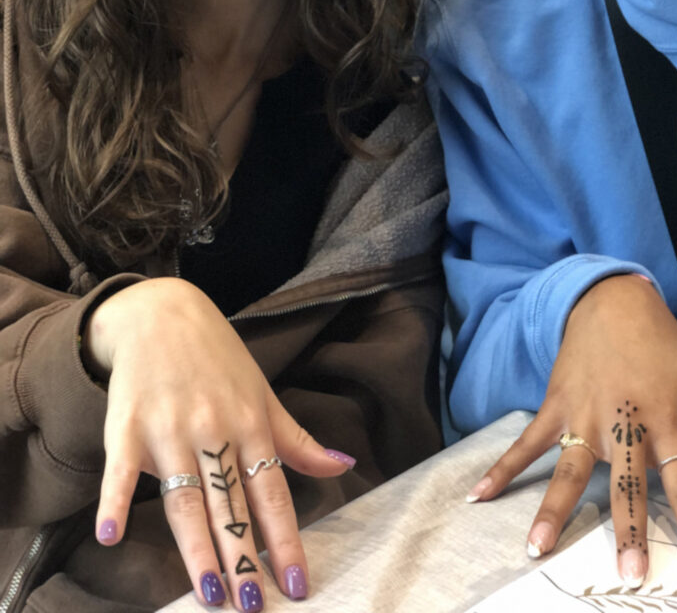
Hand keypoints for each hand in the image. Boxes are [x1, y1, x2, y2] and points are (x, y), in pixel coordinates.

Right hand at [83, 277, 353, 609]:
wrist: (162, 313)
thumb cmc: (219, 359)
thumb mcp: (264, 395)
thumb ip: (297, 440)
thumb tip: (343, 465)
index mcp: (251, 425)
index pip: (273, 493)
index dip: (286, 541)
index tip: (297, 585)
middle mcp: (214, 430)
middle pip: (230, 505)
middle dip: (243, 556)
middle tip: (252, 605)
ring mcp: (169, 429)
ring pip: (185, 499)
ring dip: (197, 548)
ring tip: (210, 593)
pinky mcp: (128, 426)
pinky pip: (121, 470)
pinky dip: (115, 500)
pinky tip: (112, 536)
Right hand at [465, 275, 676, 585]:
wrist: (612, 301)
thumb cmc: (663, 346)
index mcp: (663, 416)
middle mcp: (621, 420)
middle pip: (626, 483)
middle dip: (628, 530)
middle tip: (629, 574)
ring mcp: (583, 415)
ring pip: (569, 470)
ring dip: (553, 510)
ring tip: (538, 548)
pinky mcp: (555, 407)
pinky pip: (526, 443)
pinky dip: (501, 469)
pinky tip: (479, 495)